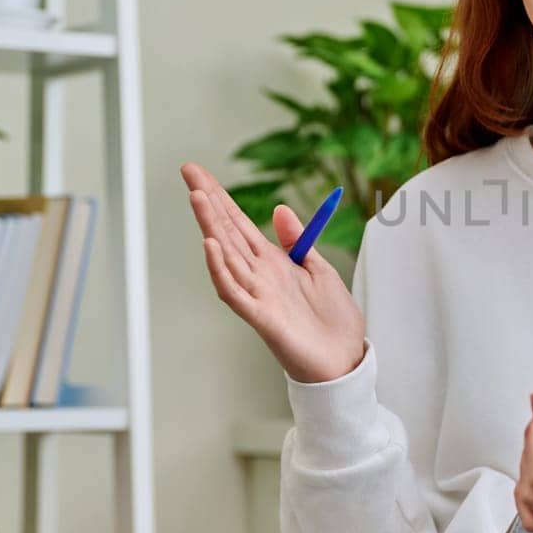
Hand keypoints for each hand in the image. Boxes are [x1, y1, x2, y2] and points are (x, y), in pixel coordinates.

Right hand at [180, 162, 364, 383]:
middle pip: (227, 232)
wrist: (344, 361)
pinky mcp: (261, 316)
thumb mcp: (320, 270)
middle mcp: (259, 275)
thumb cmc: (332, 322)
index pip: (240, 223)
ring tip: (197, 197)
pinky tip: (211, 246)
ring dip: (211, 226)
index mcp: (273, 263)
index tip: (200, 173)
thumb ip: (299, 242)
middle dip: (208, 201)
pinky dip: (220, 269)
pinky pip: (234, 291)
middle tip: (188, 171)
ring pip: (226, 256)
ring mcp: (257, 295)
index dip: (221, 197)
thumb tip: (279, 209)